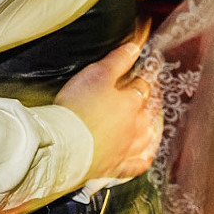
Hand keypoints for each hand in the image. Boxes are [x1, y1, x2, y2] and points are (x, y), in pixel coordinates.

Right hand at [53, 29, 160, 182]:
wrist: (66, 144)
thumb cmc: (79, 108)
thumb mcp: (96, 74)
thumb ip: (118, 61)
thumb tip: (135, 48)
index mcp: (133, 101)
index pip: (142, 85)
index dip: (140, 77)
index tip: (139, 73)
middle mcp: (137, 125)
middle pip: (147, 110)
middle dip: (143, 102)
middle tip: (137, 96)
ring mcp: (130, 147)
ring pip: (147, 136)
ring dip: (146, 128)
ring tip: (141, 123)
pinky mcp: (120, 165)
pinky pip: (138, 163)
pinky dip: (143, 158)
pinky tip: (144, 155)